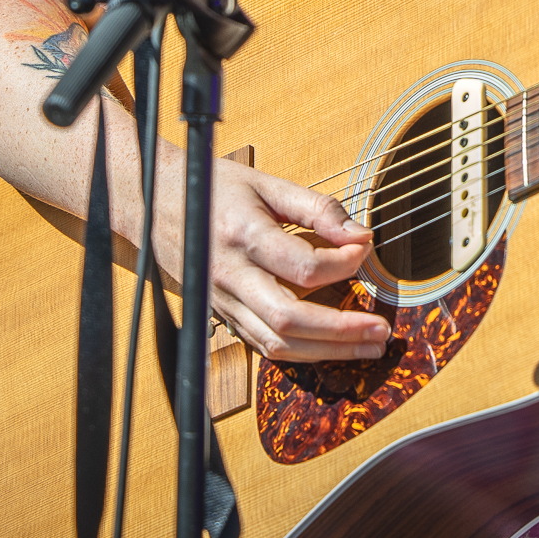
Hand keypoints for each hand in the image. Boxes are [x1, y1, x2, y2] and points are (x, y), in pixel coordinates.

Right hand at [149, 154, 389, 363]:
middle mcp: (231, 277)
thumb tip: (361, 236)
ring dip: (329, 351)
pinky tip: (333, 347)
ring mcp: (224, 303)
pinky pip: (264, 346)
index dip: (342, 264)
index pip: (301, 266)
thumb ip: (317, 209)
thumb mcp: (267, 185)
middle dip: (342, 331)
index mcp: (243, 236)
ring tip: (369, 345)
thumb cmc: (215, 190)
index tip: (365, 250)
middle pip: (290, 319)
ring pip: (278, 344)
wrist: (156, 205)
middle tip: (382, 328)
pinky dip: (303, 352)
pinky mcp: (224, 317)